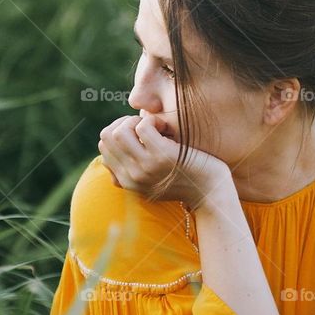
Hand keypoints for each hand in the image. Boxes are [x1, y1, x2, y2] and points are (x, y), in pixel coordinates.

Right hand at [97, 112, 229, 208]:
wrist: (211, 194)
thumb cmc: (186, 181)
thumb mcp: (153, 180)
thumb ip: (133, 168)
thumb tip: (115, 145)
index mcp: (127, 182)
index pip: (103, 147)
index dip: (119, 132)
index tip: (139, 134)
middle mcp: (132, 176)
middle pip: (107, 136)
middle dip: (125, 123)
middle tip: (148, 128)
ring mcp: (146, 167)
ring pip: (120, 131)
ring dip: (137, 121)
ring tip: (157, 128)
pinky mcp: (163, 157)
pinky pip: (143, 126)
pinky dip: (154, 120)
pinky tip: (167, 129)